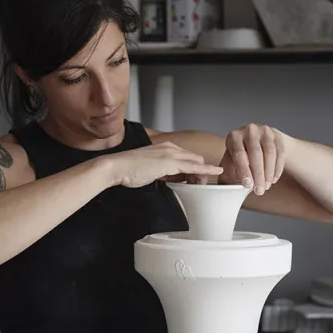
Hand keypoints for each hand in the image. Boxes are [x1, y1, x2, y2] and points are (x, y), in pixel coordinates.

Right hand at [100, 142, 223, 189]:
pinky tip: (215, 172)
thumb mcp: (149, 170)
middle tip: (198, 185)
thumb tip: (169, 179)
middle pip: (193, 159)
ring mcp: (171, 154)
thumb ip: (161, 172)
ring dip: (202, 174)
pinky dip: (206, 170)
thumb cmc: (128, 170)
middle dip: (199, 172)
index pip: (185, 157)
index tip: (194, 179)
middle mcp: (169, 147)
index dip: (192, 169)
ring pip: (196, 162)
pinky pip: (194, 166)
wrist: (117, 167)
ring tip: (201, 185)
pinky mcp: (171, 162)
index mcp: (164, 147)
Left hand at [219, 124, 285, 194]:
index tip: (248, 185)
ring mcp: (265, 131)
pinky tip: (273, 179)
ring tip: (266, 186)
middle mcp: (249, 130)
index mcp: (234, 136)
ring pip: (270, 153)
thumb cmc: (241, 155)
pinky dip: (277, 168)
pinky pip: (280, 153)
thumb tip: (226, 189)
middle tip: (259, 191)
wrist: (259, 141)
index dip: (244, 170)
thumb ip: (228, 173)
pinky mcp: (277, 136)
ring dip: (268, 172)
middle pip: (255, 153)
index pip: (239, 154)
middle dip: (258, 175)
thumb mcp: (231, 161)